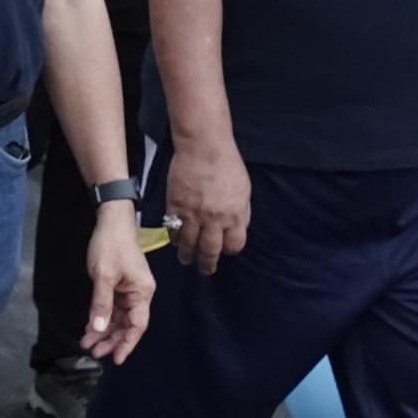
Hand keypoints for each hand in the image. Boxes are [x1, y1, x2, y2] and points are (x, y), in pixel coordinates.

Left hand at [82, 209, 157, 357]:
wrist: (111, 220)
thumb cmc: (110, 244)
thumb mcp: (103, 275)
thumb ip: (101, 303)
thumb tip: (98, 328)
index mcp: (142, 292)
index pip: (137, 325)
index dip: (127, 343)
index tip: (115, 359)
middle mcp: (139, 294)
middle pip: (127, 324)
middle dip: (111, 339)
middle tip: (93, 352)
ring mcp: (129, 290)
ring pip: (118, 318)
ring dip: (103, 331)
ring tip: (87, 343)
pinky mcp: (119, 285)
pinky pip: (112, 308)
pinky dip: (101, 318)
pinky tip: (89, 328)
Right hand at [171, 145, 252, 275]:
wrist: (203, 147)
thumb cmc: (228, 165)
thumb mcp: (244, 191)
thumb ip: (240, 212)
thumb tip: (236, 227)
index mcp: (234, 215)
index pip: (234, 245)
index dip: (229, 249)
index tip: (225, 249)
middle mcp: (214, 219)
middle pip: (210, 250)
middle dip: (207, 263)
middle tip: (205, 270)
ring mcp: (192, 214)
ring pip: (188, 243)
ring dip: (187, 255)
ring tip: (186, 260)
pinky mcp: (175, 206)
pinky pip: (173, 229)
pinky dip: (174, 238)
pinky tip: (175, 241)